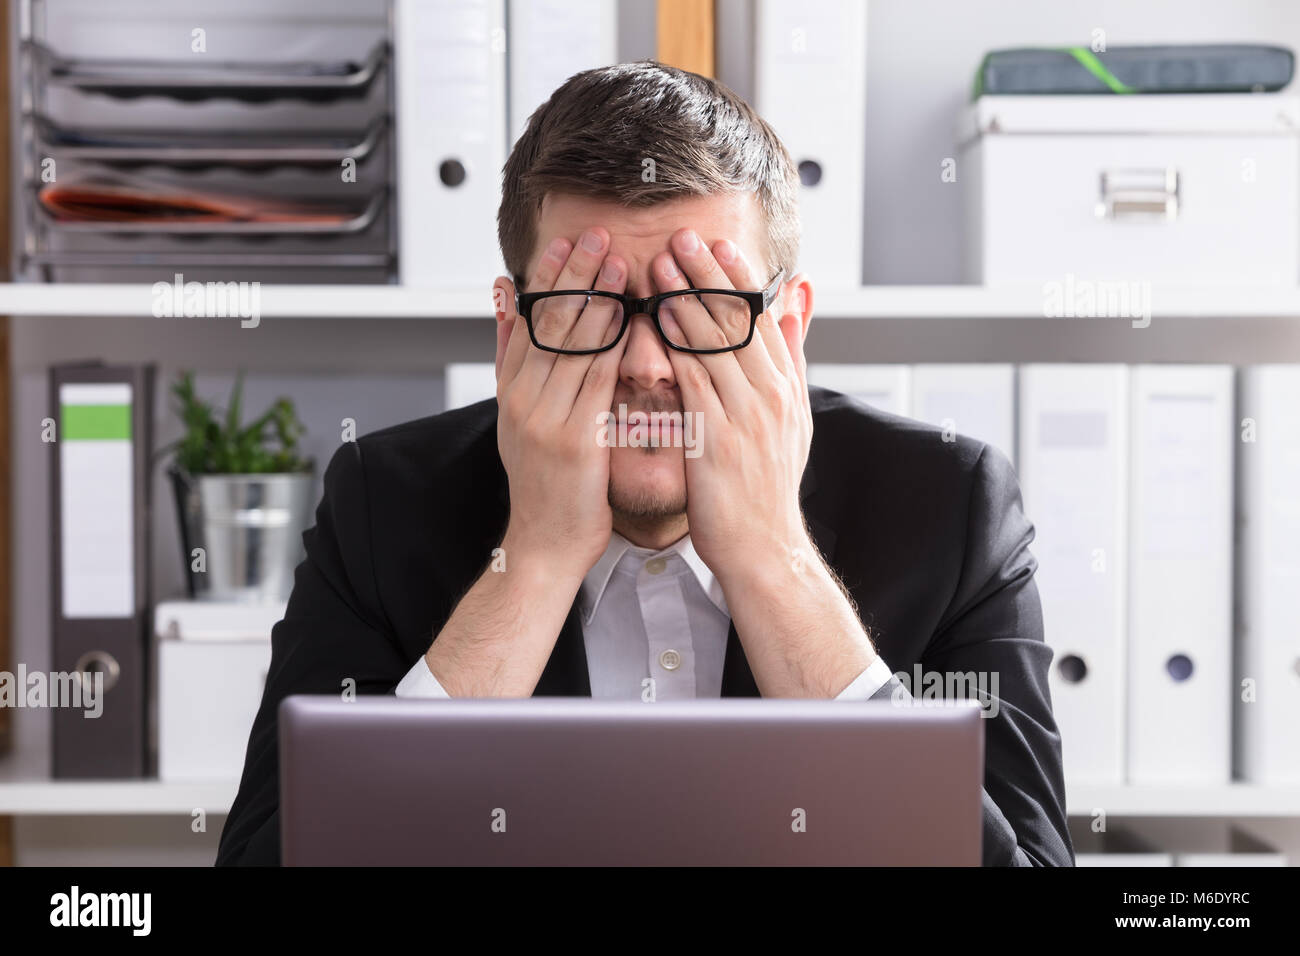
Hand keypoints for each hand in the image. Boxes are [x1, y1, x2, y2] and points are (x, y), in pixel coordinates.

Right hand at [495, 228, 627, 578]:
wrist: (545, 543)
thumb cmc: (545, 484)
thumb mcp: (516, 418)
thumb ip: (512, 359)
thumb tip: (505, 303)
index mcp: (511, 391)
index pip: (527, 321)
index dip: (547, 278)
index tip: (566, 242)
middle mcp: (523, 399)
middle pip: (547, 324)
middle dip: (573, 275)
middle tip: (596, 237)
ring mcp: (546, 419)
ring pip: (572, 346)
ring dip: (597, 299)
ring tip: (616, 263)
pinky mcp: (574, 440)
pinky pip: (596, 382)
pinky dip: (613, 346)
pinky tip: (630, 319)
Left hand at [653, 228, 813, 585]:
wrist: (763, 545)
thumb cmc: (766, 486)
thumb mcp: (793, 418)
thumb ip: (791, 359)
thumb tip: (797, 305)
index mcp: (786, 387)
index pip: (762, 318)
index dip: (738, 277)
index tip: (717, 244)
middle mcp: (771, 395)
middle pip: (738, 321)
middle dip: (707, 275)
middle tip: (681, 238)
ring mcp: (746, 416)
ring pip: (714, 344)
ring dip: (685, 299)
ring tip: (661, 264)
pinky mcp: (717, 438)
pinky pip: (693, 380)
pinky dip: (675, 344)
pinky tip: (656, 319)